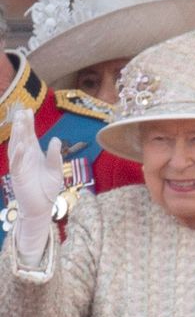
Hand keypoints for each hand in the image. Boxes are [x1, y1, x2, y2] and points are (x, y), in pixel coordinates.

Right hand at [8, 109, 62, 265]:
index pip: (30, 135)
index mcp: (34, 154)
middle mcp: (25, 158)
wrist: (42, 206)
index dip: (29, 123)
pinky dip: (18, 154)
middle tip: (21, 111)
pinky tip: (21, 145)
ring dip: (18, 136)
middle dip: (22, 125)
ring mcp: (20, 166)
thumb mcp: (55, 169)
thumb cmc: (48, 188)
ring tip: (20, 123)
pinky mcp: (18, 176)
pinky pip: (17, 163)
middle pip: (22, 138)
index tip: (28, 110)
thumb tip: (54, 139)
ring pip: (17, 147)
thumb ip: (55, 155)